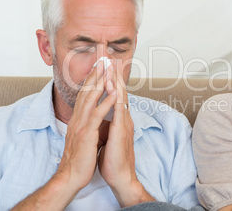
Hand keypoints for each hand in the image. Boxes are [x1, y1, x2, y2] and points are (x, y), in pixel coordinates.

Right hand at [54, 60, 116, 191]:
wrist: (72, 175)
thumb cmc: (81, 156)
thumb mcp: (85, 134)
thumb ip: (90, 122)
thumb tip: (96, 115)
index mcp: (80, 117)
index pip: (87, 92)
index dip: (93, 76)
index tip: (100, 63)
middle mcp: (79, 117)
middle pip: (88, 89)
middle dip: (96, 72)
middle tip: (103, 56)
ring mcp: (82, 124)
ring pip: (91, 98)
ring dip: (101, 81)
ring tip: (109, 67)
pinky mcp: (87, 133)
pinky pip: (97, 115)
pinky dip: (106, 103)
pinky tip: (114, 93)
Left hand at [98, 59, 153, 206]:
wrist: (120, 175)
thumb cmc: (114, 157)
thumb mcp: (110, 135)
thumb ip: (111, 123)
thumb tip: (108, 115)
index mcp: (120, 118)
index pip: (116, 94)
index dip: (111, 78)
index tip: (107, 64)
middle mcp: (124, 117)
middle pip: (119, 90)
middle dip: (115, 73)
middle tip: (110, 56)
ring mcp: (124, 123)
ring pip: (120, 96)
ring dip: (116, 79)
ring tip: (112, 64)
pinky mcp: (121, 131)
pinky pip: (119, 111)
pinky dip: (116, 97)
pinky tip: (113, 87)